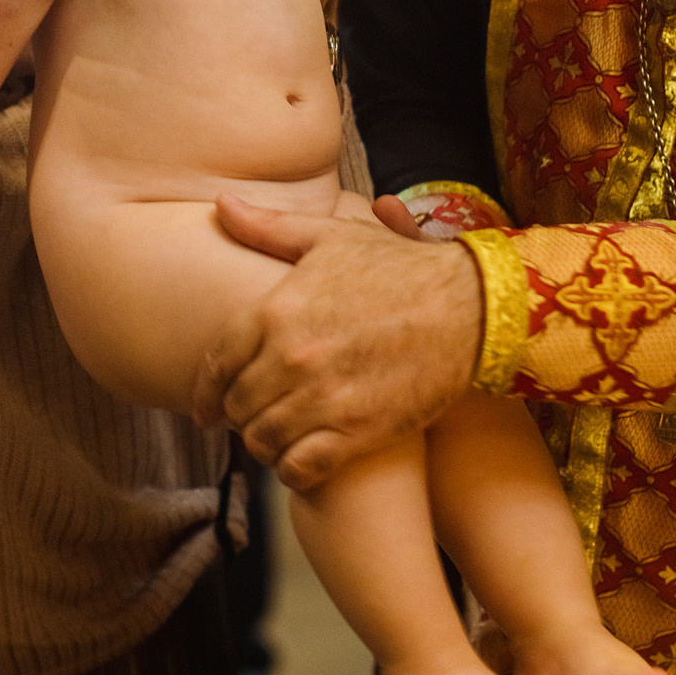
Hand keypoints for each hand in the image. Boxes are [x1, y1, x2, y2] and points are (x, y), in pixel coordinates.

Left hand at [192, 193, 482, 490]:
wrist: (469, 306)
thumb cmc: (399, 267)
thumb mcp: (330, 235)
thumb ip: (268, 227)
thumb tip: (221, 204)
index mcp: (275, 310)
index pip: (215, 365)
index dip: (205, 392)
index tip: (205, 409)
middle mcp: (291, 358)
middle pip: (237, 407)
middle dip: (239, 416)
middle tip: (251, 418)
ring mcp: (323, 399)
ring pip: (263, 441)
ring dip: (264, 444)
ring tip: (275, 439)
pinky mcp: (357, 433)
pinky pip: (300, 469)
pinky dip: (292, 470)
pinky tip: (299, 460)